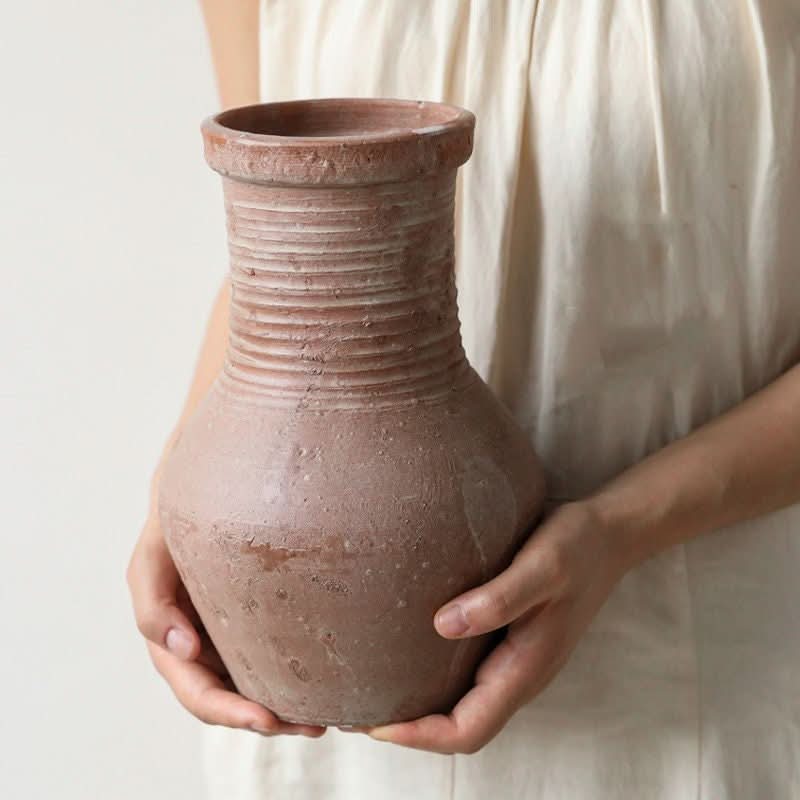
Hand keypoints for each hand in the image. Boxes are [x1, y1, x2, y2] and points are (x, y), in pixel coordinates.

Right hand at [126, 512, 325, 737]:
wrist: (207, 493)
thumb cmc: (174, 525)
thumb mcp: (152, 557)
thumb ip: (152, 602)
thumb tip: (181, 651)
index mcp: (174, 646)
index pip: (201, 693)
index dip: (230, 713)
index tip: (266, 719)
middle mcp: (205, 650)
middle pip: (237, 701)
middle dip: (272, 720)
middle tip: (313, 727)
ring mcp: (234, 638)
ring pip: (261, 686)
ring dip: (291, 707)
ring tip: (330, 717)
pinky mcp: (262, 621)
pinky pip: (279, 655)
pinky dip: (299, 676)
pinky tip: (331, 681)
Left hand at [360, 501, 627, 752]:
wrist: (609, 533)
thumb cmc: (578, 547)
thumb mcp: (543, 565)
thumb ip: (499, 598)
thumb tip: (442, 625)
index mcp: (525, 667)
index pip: (468, 730)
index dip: (420, 736)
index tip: (376, 725)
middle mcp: (518, 673)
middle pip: (460, 725)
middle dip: (411, 728)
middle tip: (360, 708)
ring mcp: (515, 658)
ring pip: (463, 703)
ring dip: (421, 705)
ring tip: (376, 685)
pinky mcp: (510, 637)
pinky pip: (468, 673)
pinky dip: (435, 675)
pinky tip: (410, 649)